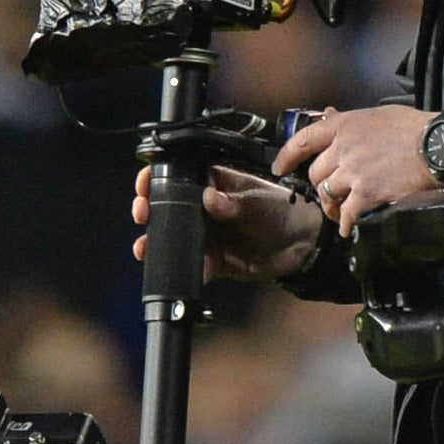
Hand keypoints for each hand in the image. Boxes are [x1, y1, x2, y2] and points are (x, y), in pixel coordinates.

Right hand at [131, 164, 324, 281]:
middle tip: (142, 213)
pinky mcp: (211, 258)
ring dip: (155, 242)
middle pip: (165, 207)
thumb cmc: (280, 210)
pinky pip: (192, 262)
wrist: (301, 245)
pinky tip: (189, 267)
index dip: (154, 179)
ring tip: (144, 247)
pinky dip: (187, 267)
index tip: (144, 186)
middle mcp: (202, 207)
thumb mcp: (255, 201)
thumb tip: (209, 197)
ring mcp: (205, 233)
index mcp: (210, 182)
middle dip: (148, 211)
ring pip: (172, 237)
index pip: (174, 175)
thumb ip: (231, 202)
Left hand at [273, 104, 438, 236]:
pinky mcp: (368, 193)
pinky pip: (347, 213)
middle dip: (320, 186)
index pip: (303, 140)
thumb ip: (348, 120)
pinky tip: (349, 229)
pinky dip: (346, 224)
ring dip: (332, 206)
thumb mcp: (376, 115)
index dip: (287, 156)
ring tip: (340, 213)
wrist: (438, 145)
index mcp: (343, 126)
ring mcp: (354, 172)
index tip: (280, 167)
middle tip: (329, 194)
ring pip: (328, 194)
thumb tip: (328, 115)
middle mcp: (343, 149)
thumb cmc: (412, 127)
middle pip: (315, 173)